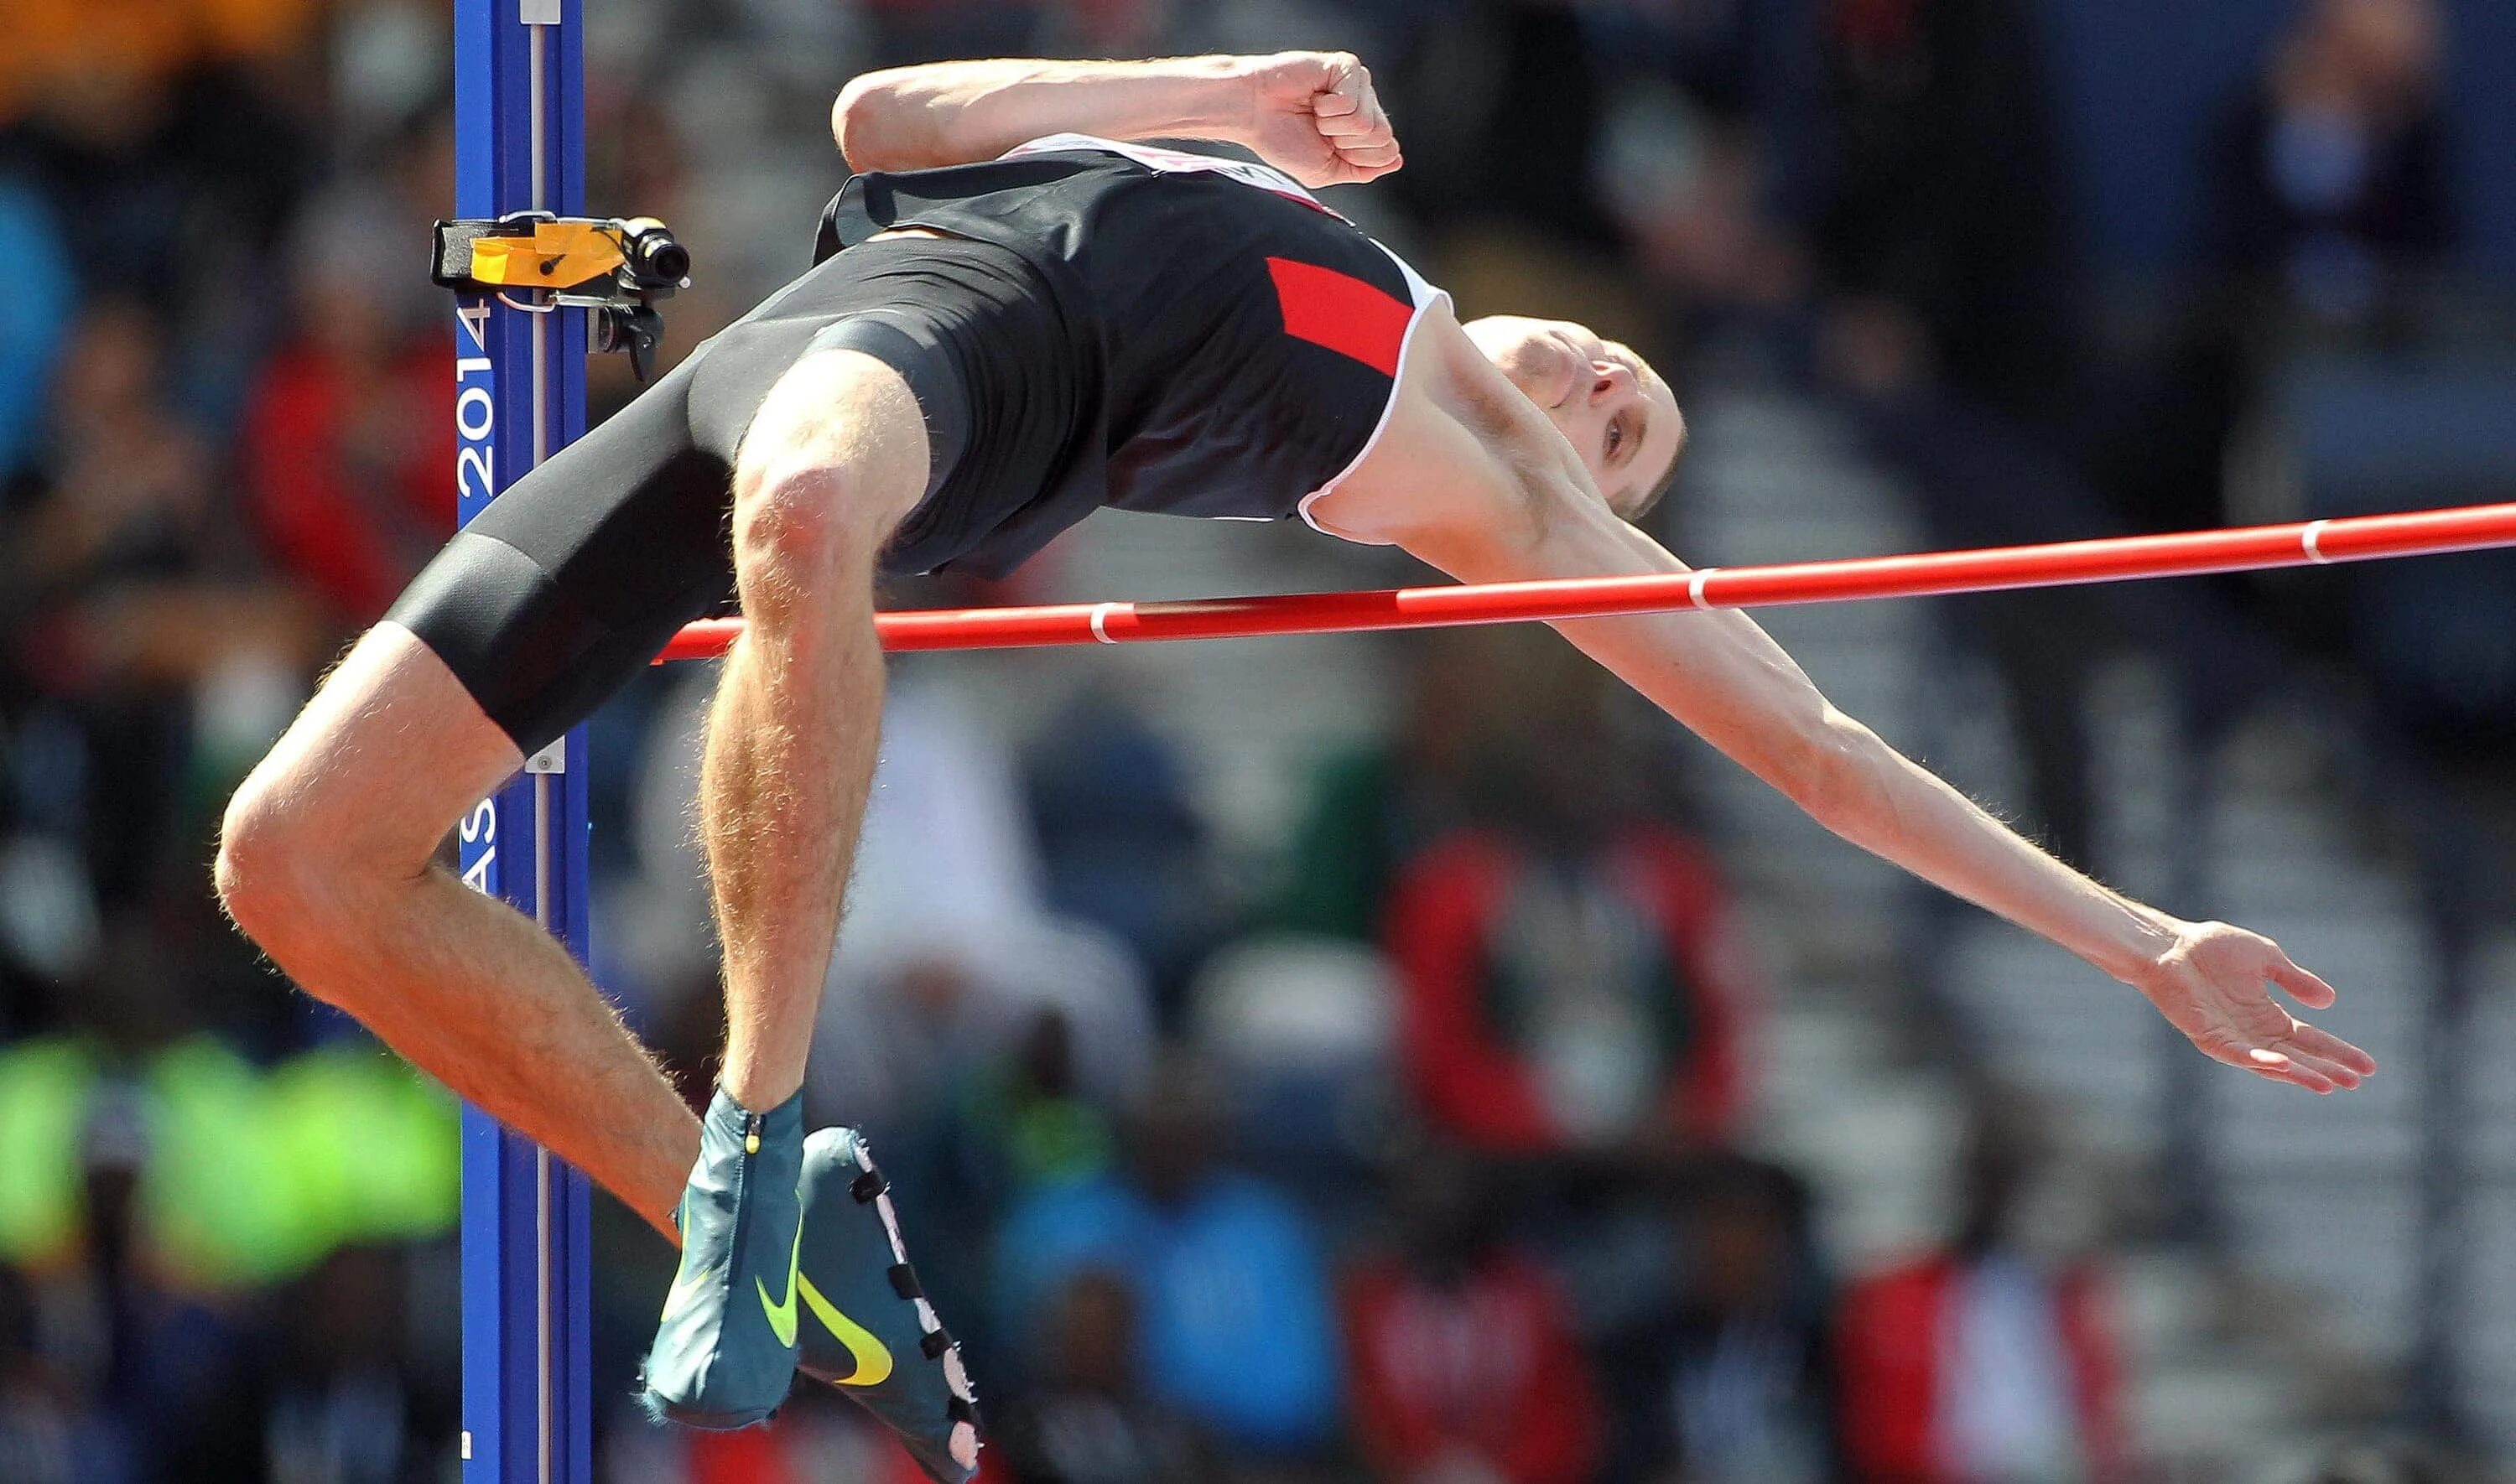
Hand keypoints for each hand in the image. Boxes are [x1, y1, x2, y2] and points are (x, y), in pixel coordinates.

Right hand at [1234, 51, 1400, 187]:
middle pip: (1383, 137)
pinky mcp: (1348, 67)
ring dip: (1332, 126)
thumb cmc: (1282, 138)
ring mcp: (1359, 83)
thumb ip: (1362, 169)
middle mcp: (1366, 103)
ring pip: (1367, 123)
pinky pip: (1352, 104)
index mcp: (1364, 128)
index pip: (1387, 151)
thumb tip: (1396, 160)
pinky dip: (1327, 109)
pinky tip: (1314, 97)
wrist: (1251, 113)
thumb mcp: (1325, 170)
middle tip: (1319, 128)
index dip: (1354, 157)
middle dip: (1345, 144)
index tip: (1327, 146)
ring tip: (1314, 112)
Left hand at [2131, 919, 2377, 1093]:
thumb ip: (2295, 979)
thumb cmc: (2212, 949)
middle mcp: (2251, 1033)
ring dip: (2299, 1073)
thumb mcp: (2267, 959)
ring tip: (2329, 1084)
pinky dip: (2260, 1062)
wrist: (2170, 945)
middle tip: (2356, 1082)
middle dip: (2326, 1069)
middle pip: (2296, 1056)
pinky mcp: (2208, 1036)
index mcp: (2267, 1015)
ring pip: (2270, 1063)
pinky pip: (2238, 1054)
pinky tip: (2283, 1066)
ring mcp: (2230, 1037)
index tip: (2368, 1066)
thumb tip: (2329, 1002)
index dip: (2337, 1052)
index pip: (2309, 1039)